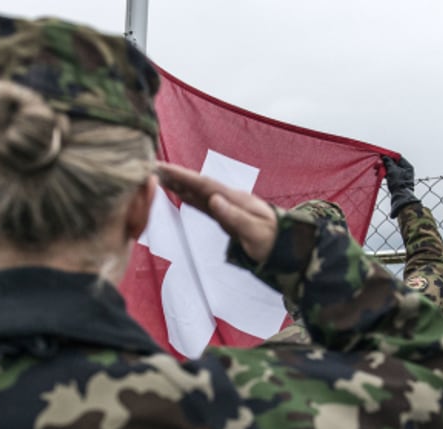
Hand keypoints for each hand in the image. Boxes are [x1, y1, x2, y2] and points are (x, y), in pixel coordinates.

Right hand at [157, 162, 277, 262]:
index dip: (182, 176)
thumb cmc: (274, 242)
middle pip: (198, 184)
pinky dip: (190, 196)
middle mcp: (230, 199)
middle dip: (176, 175)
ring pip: (199, 192)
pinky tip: (180, 194)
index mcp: (235, 199)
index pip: (204, 184)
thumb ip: (233, 217)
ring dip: (180, 184)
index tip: (163, 168)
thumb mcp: (255, 232)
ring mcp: (229, 206)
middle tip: (152, 168)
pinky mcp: (228, 216)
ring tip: (160, 177)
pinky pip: (204, 203)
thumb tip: (212, 200)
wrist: (290, 247)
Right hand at [382, 155, 419, 218]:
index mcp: (407, 166)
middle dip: (385, 163)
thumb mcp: (392, 170)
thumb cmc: (398, 183)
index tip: (382, 155)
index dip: (389, 155)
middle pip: (394, 163)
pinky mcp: (398, 182)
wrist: (400, 197)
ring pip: (392, 170)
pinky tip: (379, 174)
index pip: (398, 157)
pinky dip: (385, 174)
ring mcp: (402, 177)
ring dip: (384, 169)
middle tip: (377, 163)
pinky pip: (391, 175)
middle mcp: (406, 171)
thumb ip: (388, 162)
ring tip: (377, 169)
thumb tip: (384, 157)